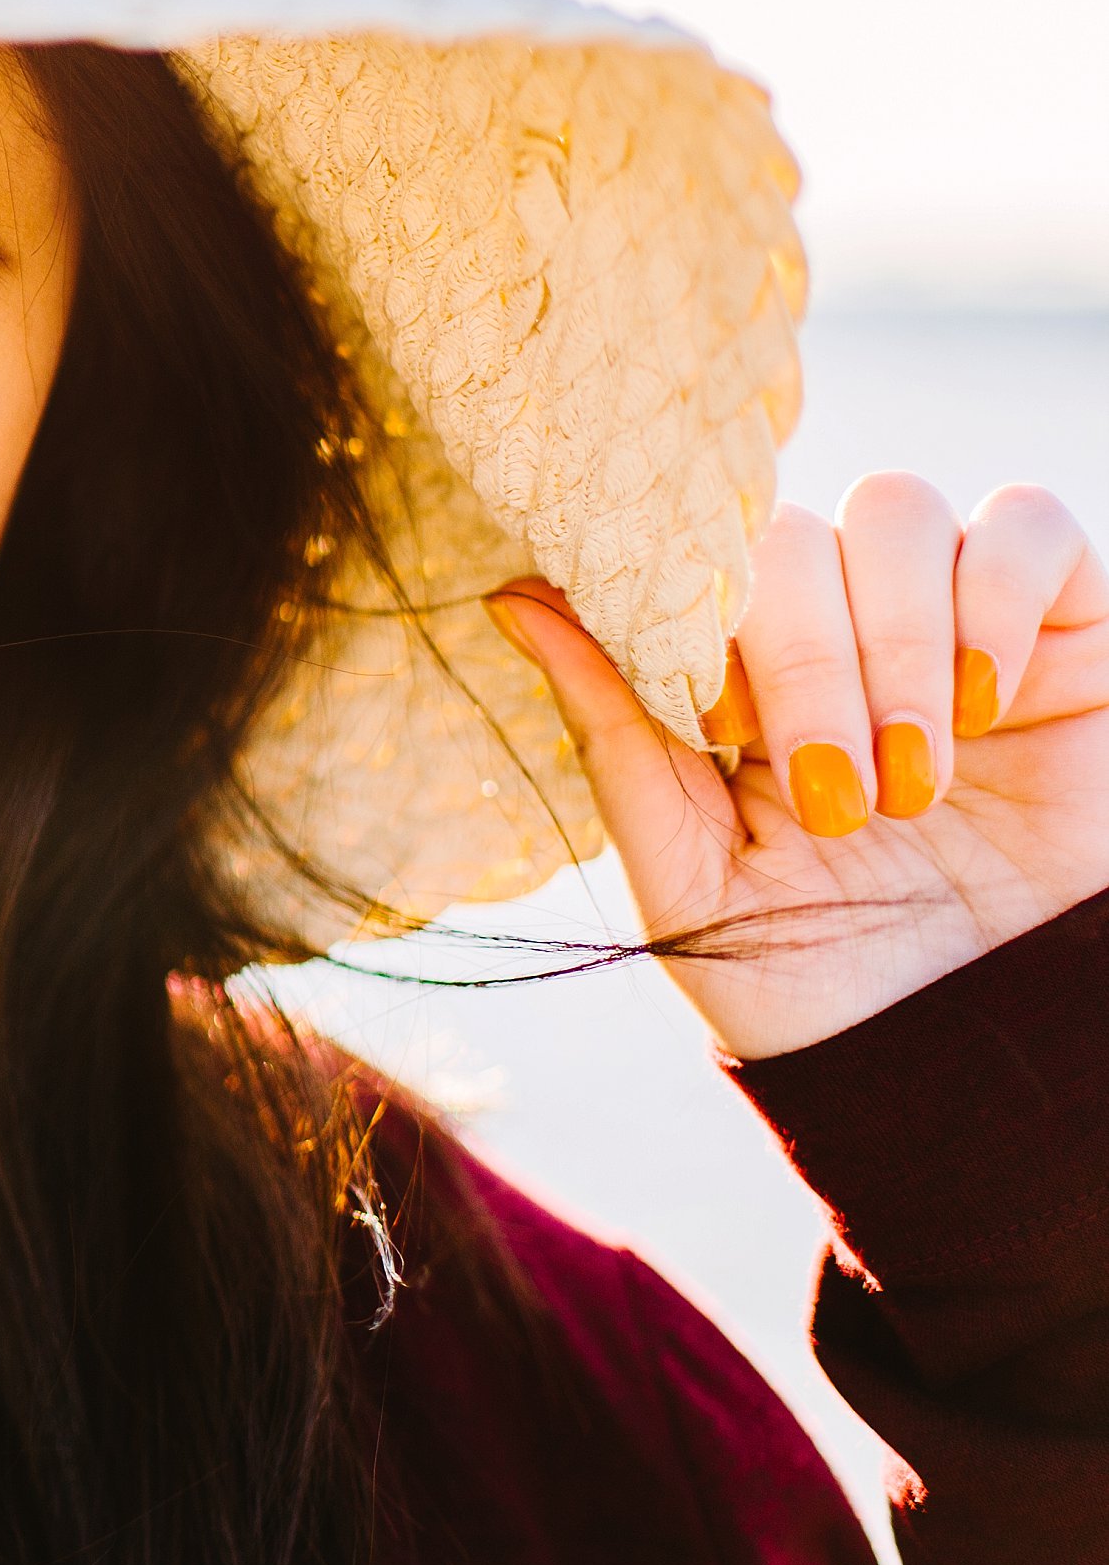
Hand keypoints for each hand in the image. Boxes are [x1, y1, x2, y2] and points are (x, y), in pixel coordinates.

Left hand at [489, 475, 1108, 1059]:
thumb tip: (511, 595)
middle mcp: (829, 629)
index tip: (717, 729)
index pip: (685, 564)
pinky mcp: (1064, 629)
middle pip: (787, 531)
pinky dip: (996, 598)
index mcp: (725, 678)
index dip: (694, 622)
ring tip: (912, 781)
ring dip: (895, 643)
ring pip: (895, 509)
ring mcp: (942, 618)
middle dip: (804, 659)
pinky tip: (987, 705)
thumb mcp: (689, 875)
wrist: (969, 1055)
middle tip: (834, 797)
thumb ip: (613, 734)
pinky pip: (1027, 524)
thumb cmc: (813, 983)